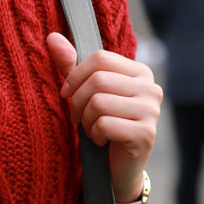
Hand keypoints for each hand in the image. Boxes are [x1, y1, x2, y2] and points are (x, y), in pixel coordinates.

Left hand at [46, 33, 162, 202]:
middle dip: (78, 101)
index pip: (99, 58)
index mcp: (140, 72)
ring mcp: (152, 111)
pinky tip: (101, 141)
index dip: (75, 75)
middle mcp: (151, 88)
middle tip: (77, 117)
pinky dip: (94, 134)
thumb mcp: (85, 91)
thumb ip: (71, 64)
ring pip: (99, 102)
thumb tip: (51, 36)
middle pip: (98, 80)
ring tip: (92, 128)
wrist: (118, 166)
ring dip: (85, 120)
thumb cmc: (102, 123)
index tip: (66, 93)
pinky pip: (105, 124)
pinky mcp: (146, 134)